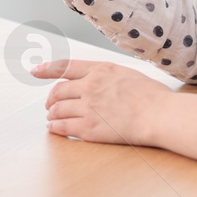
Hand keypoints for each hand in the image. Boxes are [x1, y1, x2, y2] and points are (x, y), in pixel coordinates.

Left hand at [34, 58, 168, 144]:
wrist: (160, 114)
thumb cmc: (152, 96)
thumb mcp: (127, 73)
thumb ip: (107, 76)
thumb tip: (96, 80)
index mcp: (99, 69)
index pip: (65, 66)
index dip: (47, 69)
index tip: (35, 71)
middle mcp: (89, 86)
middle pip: (58, 91)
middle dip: (50, 99)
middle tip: (49, 105)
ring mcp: (88, 107)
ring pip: (58, 109)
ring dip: (52, 114)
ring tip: (52, 118)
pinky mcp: (89, 128)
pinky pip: (63, 127)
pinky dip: (55, 128)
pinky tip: (54, 129)